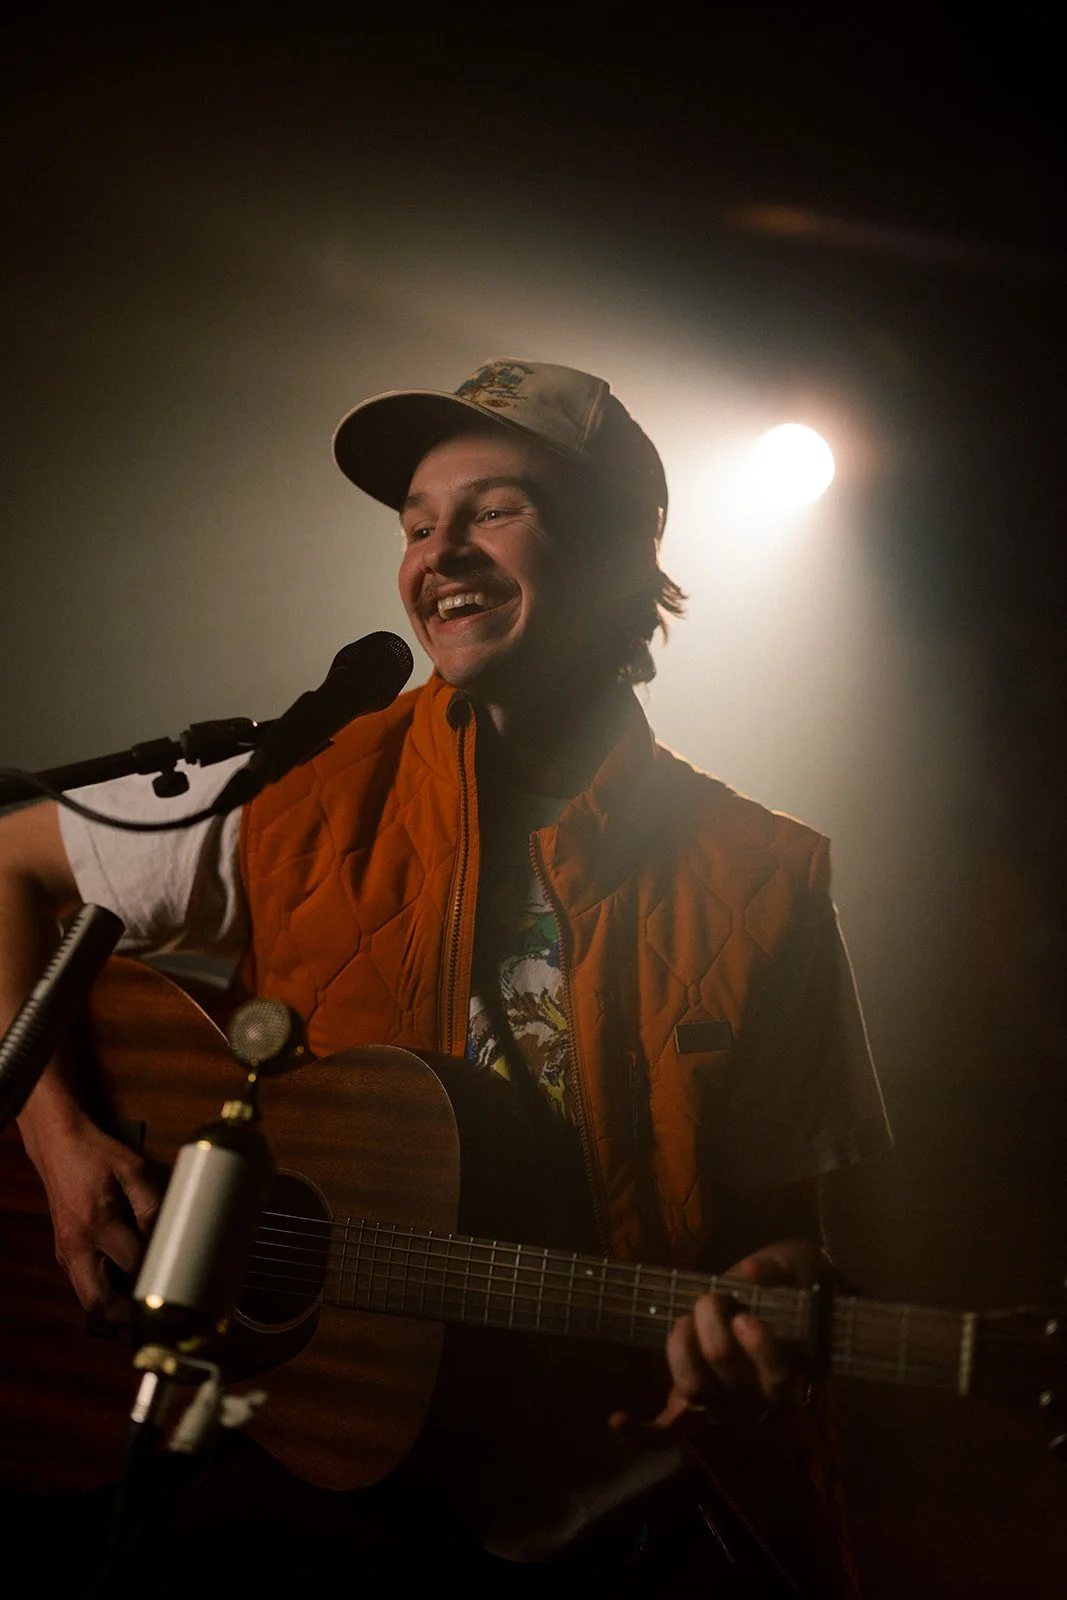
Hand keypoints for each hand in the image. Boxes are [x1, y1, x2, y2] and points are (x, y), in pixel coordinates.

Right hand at [21, 1110, 159, 1316]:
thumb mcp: (131, 1169)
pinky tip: (122, 1278)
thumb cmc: (96, 1154)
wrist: (58, 1145)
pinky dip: (100, 1287)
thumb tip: (167, 1231)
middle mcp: (76, 1245)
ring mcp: (65, 1251)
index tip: (176, 1275)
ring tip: (141, 1298)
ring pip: (86, 1297)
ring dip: (111, 1303)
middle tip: (152, 1311)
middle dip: (125, 1313)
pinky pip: (80, 1282)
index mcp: (96, 1225)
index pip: (132, 1265)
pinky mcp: (62, 1250)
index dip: (156, 1271)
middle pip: (98, 1302)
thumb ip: (151, 1203)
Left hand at [610, 1237, 818, 1447]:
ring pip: (695, 1391)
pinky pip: (668, 1433)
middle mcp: (757, 1401)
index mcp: (790, 1371)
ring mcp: (723, 1409)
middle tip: (710, 1298)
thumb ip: (775, 1269)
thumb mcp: (793, 1267)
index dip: (757, 1346)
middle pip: (726, 1373)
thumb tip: (749, 1271)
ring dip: (681, 1350)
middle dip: (710, 1326)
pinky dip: (642, 1432)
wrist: (779, 1314)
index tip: (744, 1316)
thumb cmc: (787, 1289)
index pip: (777, 1373)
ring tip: (683, 1320)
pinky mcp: (693, 1410)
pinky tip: (616, 1419)